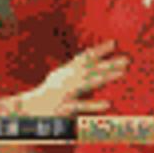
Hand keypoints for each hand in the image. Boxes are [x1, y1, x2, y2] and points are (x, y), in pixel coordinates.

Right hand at [13, 40, 127, 115]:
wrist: (26, 110)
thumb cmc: (46, 95)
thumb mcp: (59, 78)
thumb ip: (74, 69)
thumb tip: (89, 58)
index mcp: (66, 71)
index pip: (85, 57)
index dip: (99, 49)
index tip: (114, 42)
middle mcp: (66, 79)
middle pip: (91, 69)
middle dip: (109, 64)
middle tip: (127, 60)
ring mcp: (64, 93)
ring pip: (88, 83)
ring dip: (105, 77)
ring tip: (122, 74)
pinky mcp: (63, 108)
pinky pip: (80, 106)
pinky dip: (93, 104)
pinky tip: (107, 104)